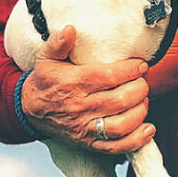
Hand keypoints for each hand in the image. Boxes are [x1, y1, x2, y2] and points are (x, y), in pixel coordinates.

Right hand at [21, 25, 152, 154]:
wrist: (30, 110)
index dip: (129, 70)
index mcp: (72, 83)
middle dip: (139, 89)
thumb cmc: (45, 82)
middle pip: (119, 100)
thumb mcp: (46, 58)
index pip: (108, 77)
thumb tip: (69, 29)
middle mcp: (79, 107)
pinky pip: (116, 147)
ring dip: (140, 112)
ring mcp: (85, 128)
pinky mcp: (89, 143)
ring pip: (121, 125)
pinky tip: (148, 129)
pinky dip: (136, 140)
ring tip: (143, 100)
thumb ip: (58, 43)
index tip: (140, 65)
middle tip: (142, 81)